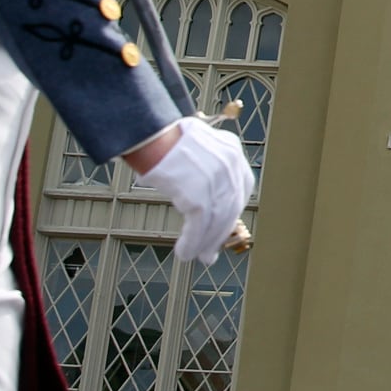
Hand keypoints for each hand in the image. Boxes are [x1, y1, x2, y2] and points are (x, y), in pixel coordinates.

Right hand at [129, 115, 250, 263]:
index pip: (240, 189)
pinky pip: (199, 227)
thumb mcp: (199, 145)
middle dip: (219, 232)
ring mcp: (216, 182)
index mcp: (232, 151)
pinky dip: (192, 243)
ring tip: (196, 255)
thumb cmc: (166, 140)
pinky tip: (185, 253)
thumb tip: (203, 197)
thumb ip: (209, 166)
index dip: (231, 212)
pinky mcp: (198, 196)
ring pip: (216, 221)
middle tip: (210, 251)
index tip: (223, 227)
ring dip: (205, 243)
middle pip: (230, 208)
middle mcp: (229, 166)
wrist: (149, 134)